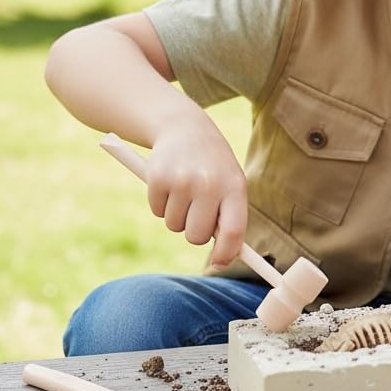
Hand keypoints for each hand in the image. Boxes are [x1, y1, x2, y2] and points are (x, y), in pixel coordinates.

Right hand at [144, 123, 247, 267]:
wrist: (184, 127)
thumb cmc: (213, 165)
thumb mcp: (230, 183)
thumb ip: (230, 219)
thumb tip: (223, 261)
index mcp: (234, 187)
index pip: (233, 232)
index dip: (226, 254)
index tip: (218, 263)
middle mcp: (209, 184)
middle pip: (197, 236)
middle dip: (195, 232)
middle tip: (198, 211)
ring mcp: (182, 180)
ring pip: (174, 226)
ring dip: (177, 216)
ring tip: (185, 190)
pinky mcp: (157, 177)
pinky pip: (156, 211)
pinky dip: (161, 204)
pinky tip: (170, 182)